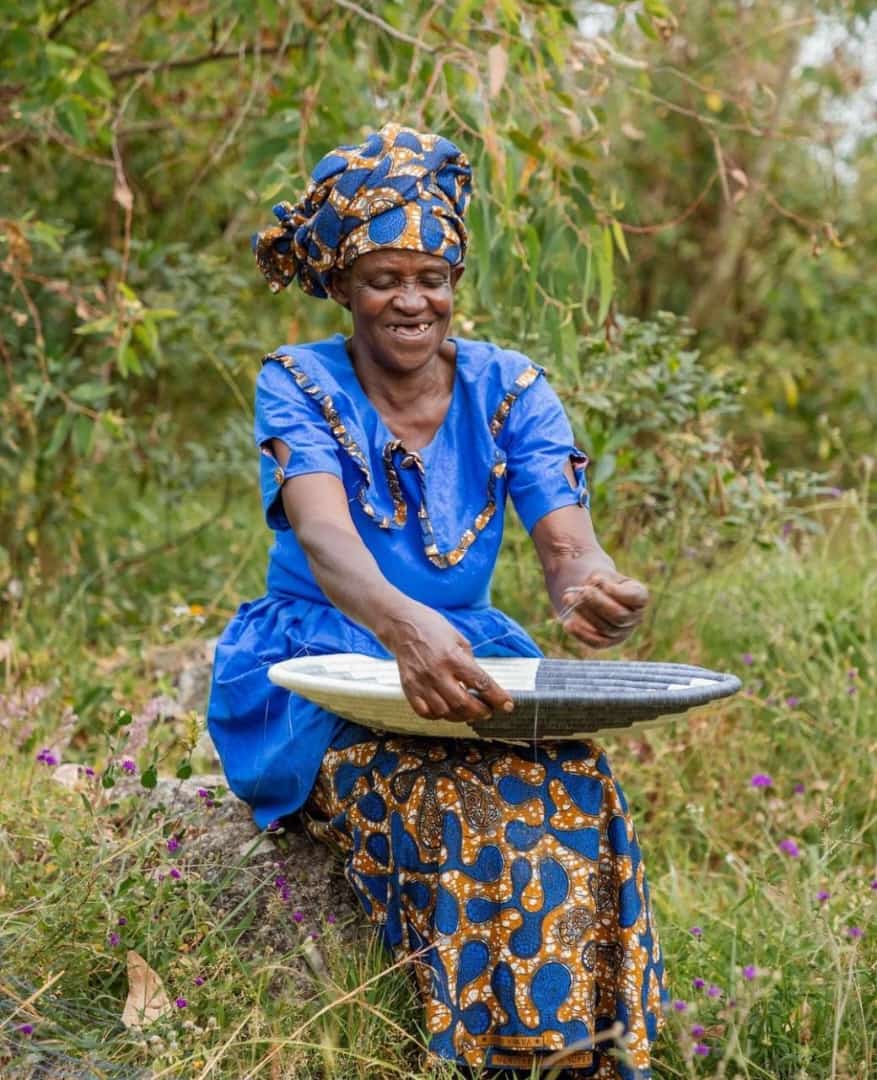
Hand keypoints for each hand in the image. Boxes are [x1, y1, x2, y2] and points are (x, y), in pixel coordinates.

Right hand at [381, 602, 513, 722]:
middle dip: (481, 711)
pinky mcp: (408, 688)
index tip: (508, 705)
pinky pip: (425, 712)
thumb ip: (469, 662)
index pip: (481, 683)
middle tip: (488, 711)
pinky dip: (439, 715)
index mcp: (452, 657)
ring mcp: (420, 682)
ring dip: (461, 716)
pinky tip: (446, 709)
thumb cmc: (431, 627)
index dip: (497, 697)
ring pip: (445, 712)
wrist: (400, 624)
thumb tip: (479, 683)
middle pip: (463, 704)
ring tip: (469, 711)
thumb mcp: (458, 638)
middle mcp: (436, 672)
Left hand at [558, 569, 648, 648]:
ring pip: (605, 628)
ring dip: (585, 613)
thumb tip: (593, 582)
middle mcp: (634, 617)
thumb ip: (598, 578)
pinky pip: (596, 642)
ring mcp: (622, 632)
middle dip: (599, 603)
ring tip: (568, 598)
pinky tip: (568, 623)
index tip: (598, 580)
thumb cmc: (598, 582)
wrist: (591, 595)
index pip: (637, 597)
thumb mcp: (600, 574)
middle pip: (619, 615)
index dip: (618, 591)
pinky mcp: (607, 642)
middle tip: (583, 591)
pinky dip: (581, 633)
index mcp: (639, 596)